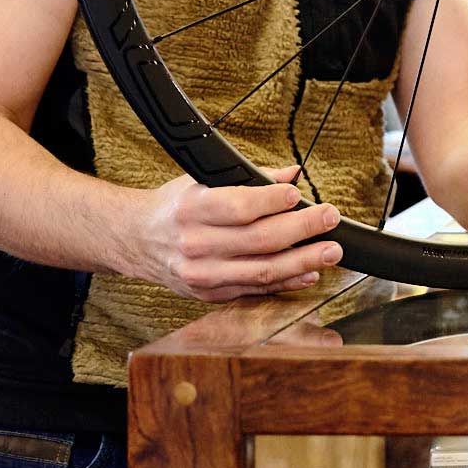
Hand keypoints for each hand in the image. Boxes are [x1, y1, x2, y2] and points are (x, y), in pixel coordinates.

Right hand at [128, 164, 344, 302]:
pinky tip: (308, 273)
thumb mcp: (200, 182)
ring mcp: (203, 274)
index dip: (272, 201)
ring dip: (304, 261)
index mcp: (192, 209)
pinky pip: (256, 290)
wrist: (137, 239)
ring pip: (263, 270)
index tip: (298, 194)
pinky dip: (287, 283)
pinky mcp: (210, 294)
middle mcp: (196, 244)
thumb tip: (292, 174)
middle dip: (302, 229)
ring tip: (330, 251)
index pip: (239, 206)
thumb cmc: (175, 207)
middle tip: (330, 218)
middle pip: (260, 240)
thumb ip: (248, 178)